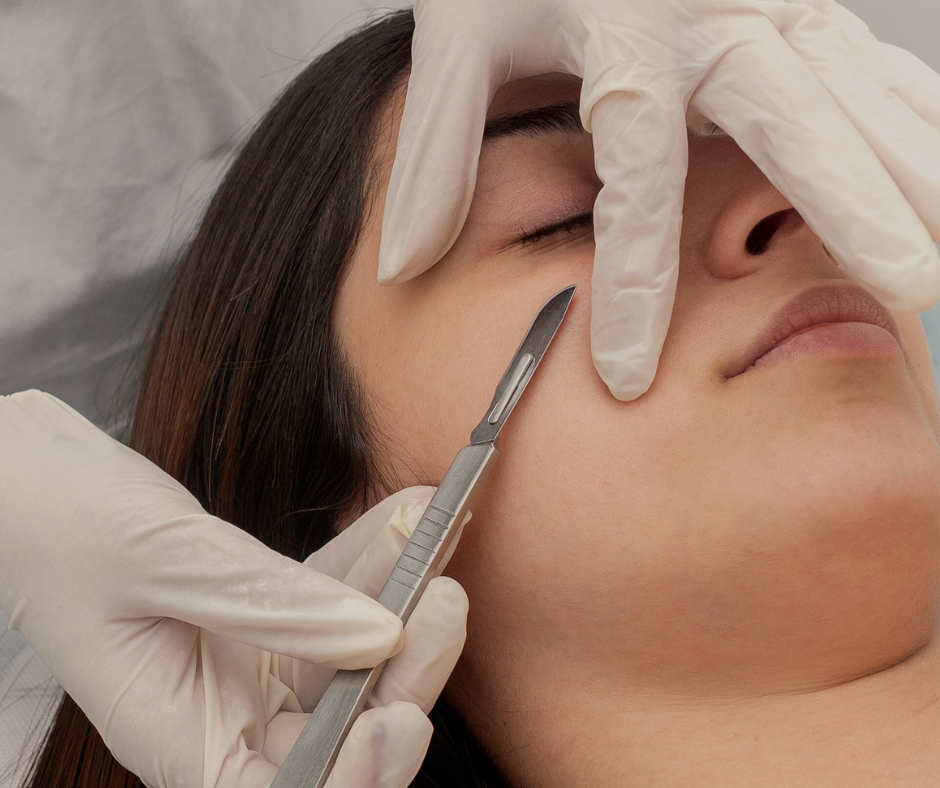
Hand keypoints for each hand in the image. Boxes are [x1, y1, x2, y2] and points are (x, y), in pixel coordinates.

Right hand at [0, 390, 466, 786]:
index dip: (351, 776)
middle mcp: (224, 714)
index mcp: (179, 735)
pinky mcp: (268, 616)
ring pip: (350, 655)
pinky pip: (333, 597)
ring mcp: (252, 663)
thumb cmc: (61, 526)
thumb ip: (270, 601)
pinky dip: (371, 559)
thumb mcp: (166, 561)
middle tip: (446, 601)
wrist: (35, 479)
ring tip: (439, 531)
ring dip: (399, 596)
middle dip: (403, 671)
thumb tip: (375, 632)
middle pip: (337, 726)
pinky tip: (410, 516)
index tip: (401, 719)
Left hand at [379, 0, 939, 399]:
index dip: (635, 281)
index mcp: (625, 39)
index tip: (631, 377)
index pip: (636, 180)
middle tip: (901, 293)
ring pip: (855, 94)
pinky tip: (938, 175)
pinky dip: (913, 120)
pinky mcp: (799, 0)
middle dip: (851, 211)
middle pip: (792, 127)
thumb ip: (440, 143)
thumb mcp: (460, 35)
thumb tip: (405, 260)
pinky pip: (868, 65)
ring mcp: (769, 6)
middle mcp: (715, 22)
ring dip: (913, 169)